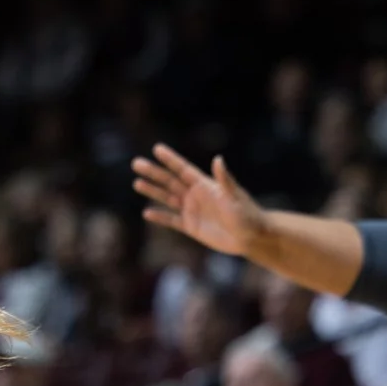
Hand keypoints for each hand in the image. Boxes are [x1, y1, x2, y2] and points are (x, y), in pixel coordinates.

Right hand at [132, 144, 267, 257]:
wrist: (251, 236)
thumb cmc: (247, 214)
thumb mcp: (235, 196)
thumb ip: (224, 179)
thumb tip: (217, 159)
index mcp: (205, 185)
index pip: (183, 169)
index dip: (170, 159)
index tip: (157, 149)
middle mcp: (196, 195)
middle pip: (170, 181)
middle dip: (154, 172)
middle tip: (136, 163)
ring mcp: (192, 211)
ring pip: (167, 198)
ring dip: (152, 191)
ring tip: (137, 183)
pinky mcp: (191, 227)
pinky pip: (172, 220)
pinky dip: (160, 217)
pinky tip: (147, 212)